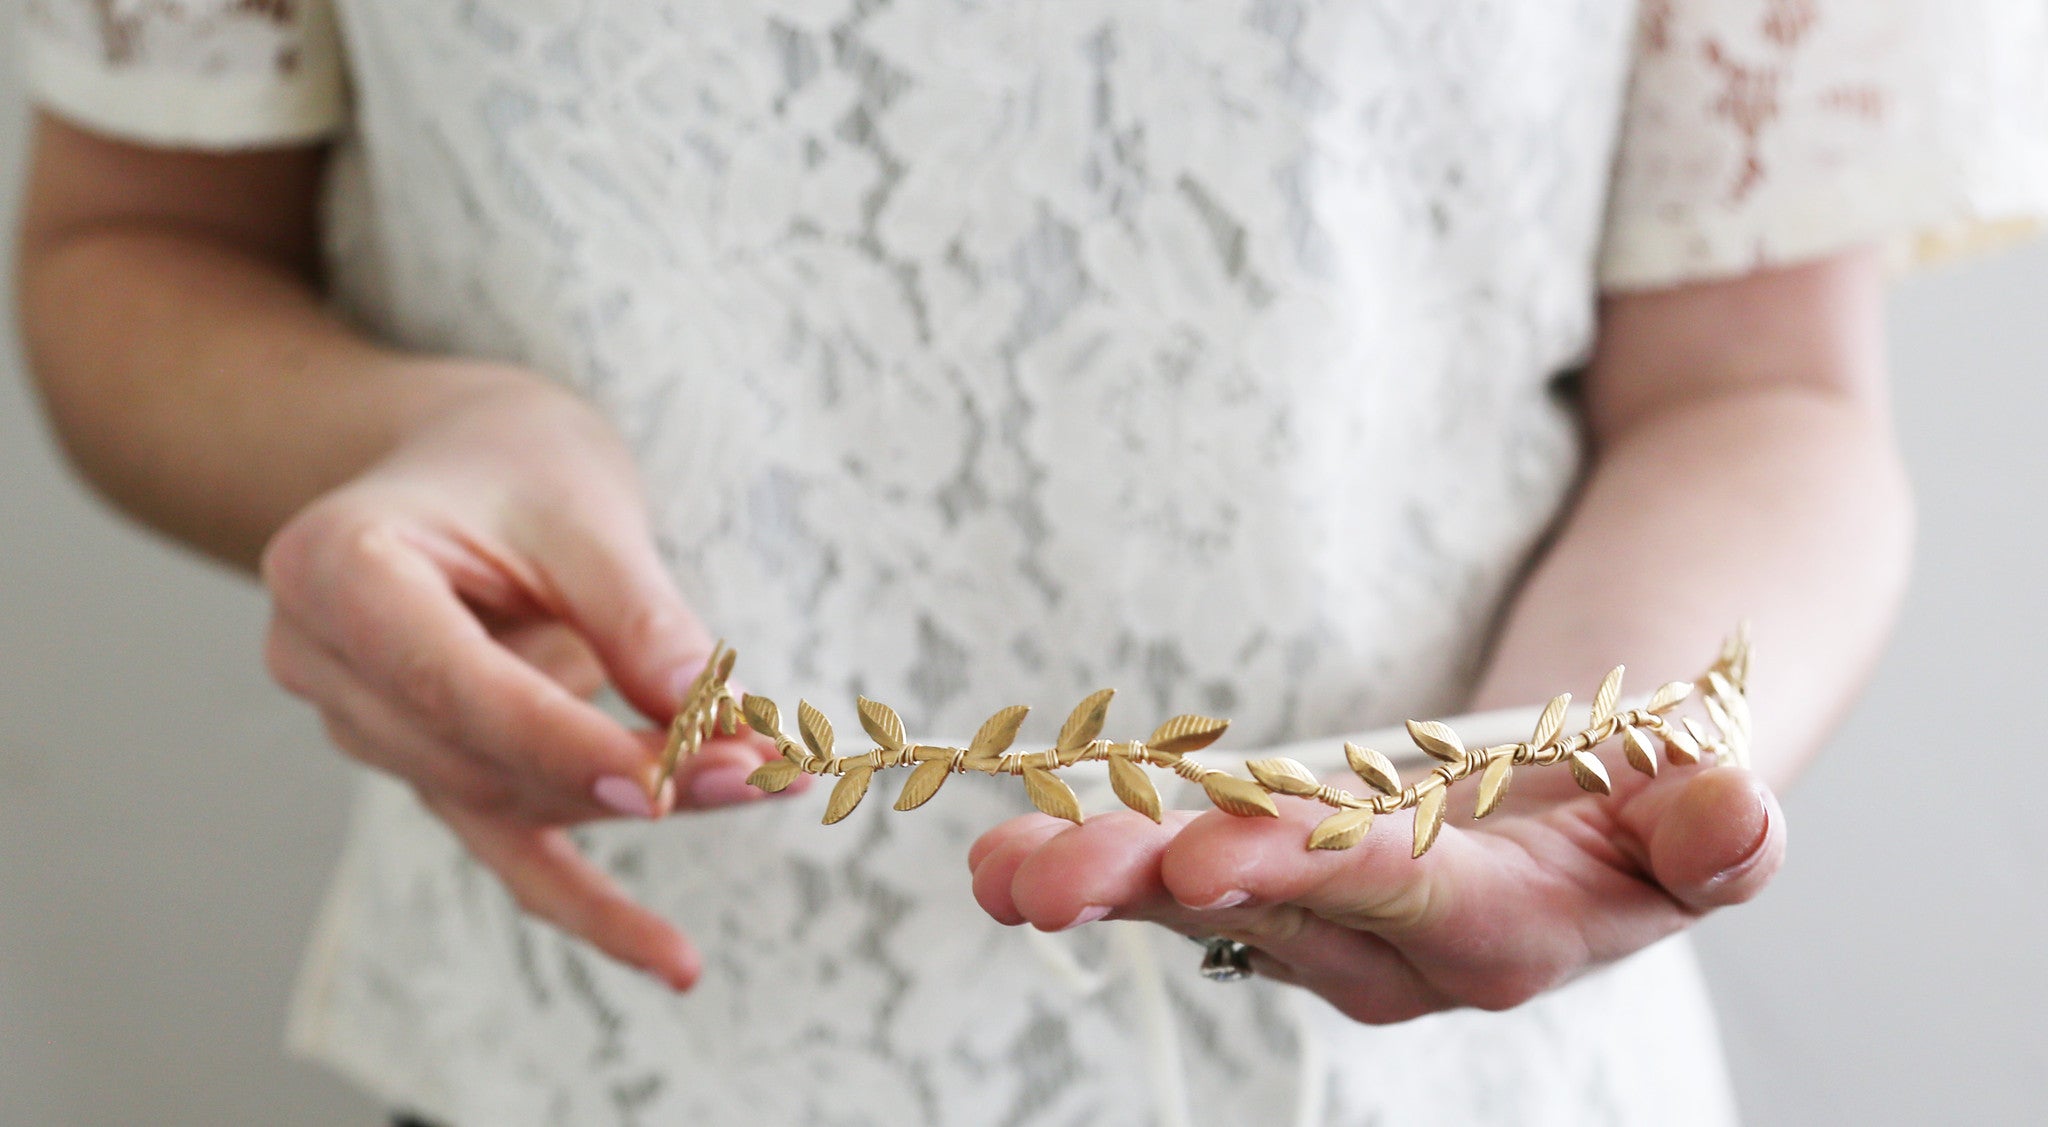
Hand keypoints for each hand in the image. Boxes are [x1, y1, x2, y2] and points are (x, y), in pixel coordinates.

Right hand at [260, 372, 798, 989]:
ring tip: (764, 780)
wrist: (460, 460)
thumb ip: (636, 614)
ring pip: (508, 801)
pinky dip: (595, 907)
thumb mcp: (580, 504)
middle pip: (485, 753)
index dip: (563, 740)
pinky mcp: (433, 771)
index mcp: (335, 572)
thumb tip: (712, 724)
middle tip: (765, 765)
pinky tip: (672, 960)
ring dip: (640, 805)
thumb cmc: (513, 460)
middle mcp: (325, 664)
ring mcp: (370, 730)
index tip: (672, 774)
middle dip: (630, 772)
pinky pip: (510, 851)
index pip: (452, 683)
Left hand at [969, 757, 1781, 1021]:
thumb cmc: (1650, 786)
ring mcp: (1330, 931)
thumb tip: (1733, 812)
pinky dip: (1100, 863)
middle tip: (1039, 878)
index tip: (1208, 852)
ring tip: (993, 868)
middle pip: (1271, 913)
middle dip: (1152, 890)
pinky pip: (1182, 881)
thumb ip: (1717, 829)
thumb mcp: (1706, 798)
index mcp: (1510, 930)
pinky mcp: (1278, 892)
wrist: (1604, 797)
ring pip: (1206, 906)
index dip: (1307, 869)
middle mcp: (1402, 954)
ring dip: (1099, 882)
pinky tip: (1000, 860)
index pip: (1402, 895)